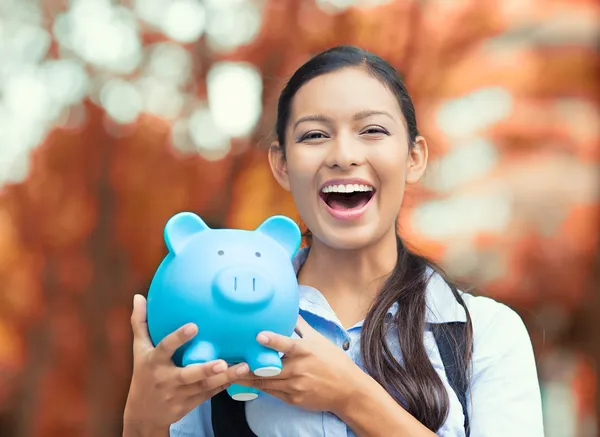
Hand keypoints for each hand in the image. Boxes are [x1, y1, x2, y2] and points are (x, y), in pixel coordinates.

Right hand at [123, 294, 249, 434]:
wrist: (143, 414)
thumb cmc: (143, 374)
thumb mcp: (139, 350)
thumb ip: (140, 323)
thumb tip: (138, 297)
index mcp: (154, 362)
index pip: (165, 348)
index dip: (178, 338)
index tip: (193, 327)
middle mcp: (167, 379)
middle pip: (188, 375)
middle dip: (205, 370)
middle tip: (222, 362)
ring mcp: (179, 393)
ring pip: (204, 386)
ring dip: (224, 378)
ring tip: (243, 368)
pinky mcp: (190, 404)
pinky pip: (210, 394)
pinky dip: (225, 385)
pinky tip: (241, 376)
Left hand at [236, 315, 366, 413]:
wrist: (347, 390)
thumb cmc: (334, 361)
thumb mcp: (320, 340)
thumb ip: (302, 327)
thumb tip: (291, 310)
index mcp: (305, 351)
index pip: (287, 344)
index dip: (273, 340)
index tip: (259, 335)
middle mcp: (299, 368)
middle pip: (268, 368)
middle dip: (247, 366)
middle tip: (228, 360)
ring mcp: (295, 385)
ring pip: (265, 382)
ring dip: (247, 379)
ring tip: (229, 373)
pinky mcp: (293, 398)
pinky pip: (271, 392)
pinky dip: (259, 387)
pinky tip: (246, 383)